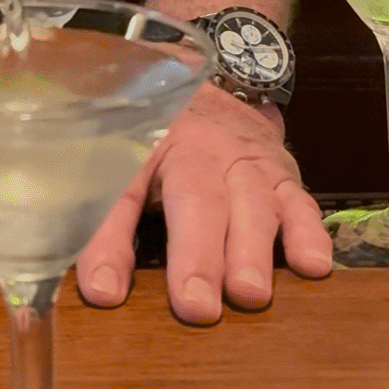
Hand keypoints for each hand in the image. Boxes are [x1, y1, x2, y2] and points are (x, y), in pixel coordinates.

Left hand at [76, 83, 331, 323]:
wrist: (214, 81)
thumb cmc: (156, 134)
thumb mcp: (120, 158)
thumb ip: (99, 217)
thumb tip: (75, 286)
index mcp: (143, 142)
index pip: (120, 191)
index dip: (109, 241)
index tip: (102, 291)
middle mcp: (199, 151)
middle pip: (197, 200)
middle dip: (197, 255)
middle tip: (196, 307)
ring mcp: (247, 163)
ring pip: (252, 202)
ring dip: (252, 250)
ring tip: (249, 295)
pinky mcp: (284, 177)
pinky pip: (300, 202)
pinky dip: (309, 233)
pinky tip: (312, 265)